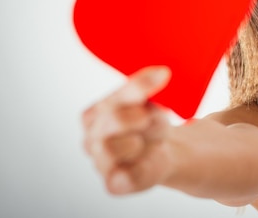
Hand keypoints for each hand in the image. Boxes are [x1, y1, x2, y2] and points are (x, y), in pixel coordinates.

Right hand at [82, 66, 172, 193]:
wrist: (166, 151)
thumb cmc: (151, 123)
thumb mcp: (148, 102)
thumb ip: (146, 87)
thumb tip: (161, 73)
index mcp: (94, 115)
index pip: (110, 100)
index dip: (137, 88)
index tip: (163, 75)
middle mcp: (91, 139)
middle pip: (110, 121)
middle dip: (136, 116)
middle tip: (150, 117)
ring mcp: (101, 164)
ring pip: (111, 149)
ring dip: (138, 141)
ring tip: (148, 140)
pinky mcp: (114, 184)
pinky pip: (126, 175)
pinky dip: (144, 163)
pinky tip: (152, 156)